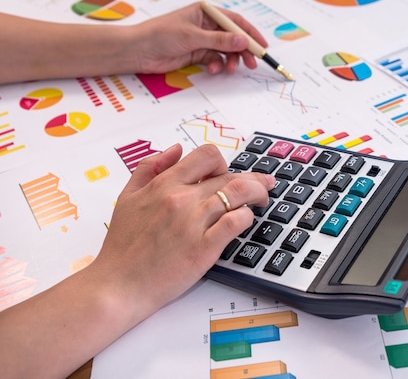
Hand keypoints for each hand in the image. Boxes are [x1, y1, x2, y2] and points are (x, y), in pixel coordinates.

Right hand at [90, 143, 274, 316]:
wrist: (118, 285)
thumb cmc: (122, 248)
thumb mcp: (127, 197)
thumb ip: (149, 168)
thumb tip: (175, 149)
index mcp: (164, 184)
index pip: (207, 156)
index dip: (223, 162)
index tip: (228, 173)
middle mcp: (181, 198)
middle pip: (229, 175)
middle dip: (251, 179)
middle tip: (262, 186)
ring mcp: (193, 222)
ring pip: (238, 193)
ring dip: (257, 193)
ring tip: (262, 200)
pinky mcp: (204, 247)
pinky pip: (236, 221)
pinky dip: (247, 217)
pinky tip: (246, 220)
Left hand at [132, 2, 268, 74]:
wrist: (139, 51)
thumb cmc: (160, 35)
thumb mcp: (193, 37)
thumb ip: (220, 40)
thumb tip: (243, 41)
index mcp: (206, 12)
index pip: (235, 21)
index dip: (250, 33)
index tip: (262, 46)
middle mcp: (206, 25)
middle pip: (233, 38)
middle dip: (243, 51)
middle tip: (251, 63)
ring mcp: (202, 40)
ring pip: (225, 51)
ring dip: (230, 61)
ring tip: (230, 69)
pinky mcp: (197, 54)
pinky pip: (215, 60)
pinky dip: (217, 66)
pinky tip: (213, 70)